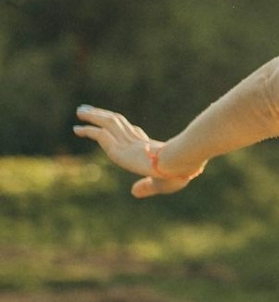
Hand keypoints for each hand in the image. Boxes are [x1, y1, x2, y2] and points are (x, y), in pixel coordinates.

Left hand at [73, 106, 200, 198]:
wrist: (179, 161)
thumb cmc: (178, 172)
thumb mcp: (162, 184)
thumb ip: (148, 187)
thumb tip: (133, 192)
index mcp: (152, 147)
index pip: (135, 134)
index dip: (125, 128)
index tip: (116, 123)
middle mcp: (137, 141)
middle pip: (118, 123)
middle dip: (104, 116)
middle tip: (90, 110)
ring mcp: (127, 142)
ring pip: (108, 124)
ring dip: (94, 116)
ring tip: (80, 111)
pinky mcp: (118, 148)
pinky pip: (100, 135)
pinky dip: (88, 130)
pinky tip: (77, 129)